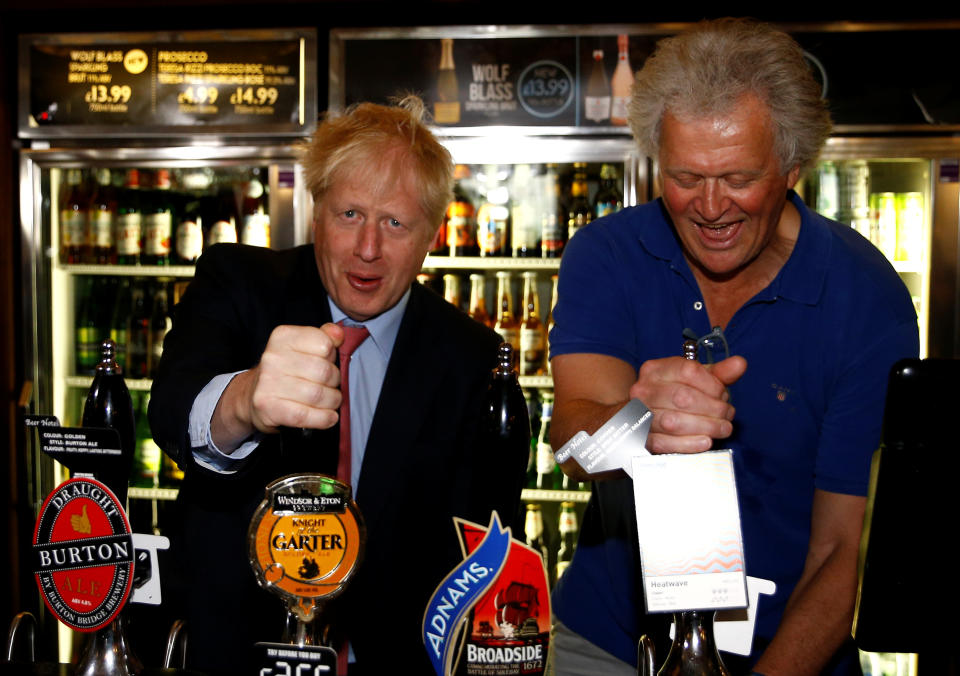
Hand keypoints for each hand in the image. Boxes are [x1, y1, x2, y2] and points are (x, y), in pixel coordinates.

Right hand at [212, 323, 344, 449]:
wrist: (254, 396)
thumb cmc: (286, 370)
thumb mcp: (303, 347)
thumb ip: (324, 337)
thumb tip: (338, 333)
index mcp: (283, 337)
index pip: (324, 344)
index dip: (333, 357)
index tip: (328, 363)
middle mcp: (272, 357)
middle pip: (324, 371)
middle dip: (335, 382)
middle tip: (331, 386)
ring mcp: (268, 382)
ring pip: (318, 395)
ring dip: (332, 402)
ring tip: (331, 402)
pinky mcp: (268, 407)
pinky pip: (305, 415)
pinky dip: (323, 418)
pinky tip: (329, 417)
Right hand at [629, 355, 746, 453]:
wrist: (642, 414)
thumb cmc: (672, 393)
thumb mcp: (694, 380)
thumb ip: (718, 373)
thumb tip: (739, 364)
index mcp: (656, 369)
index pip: (688, 371)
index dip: (712, 385)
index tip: (724, 394)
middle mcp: (643, 390)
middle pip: (682, 397)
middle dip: (713, 408)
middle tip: (727, 414)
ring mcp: (639, 415)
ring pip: (673, 422)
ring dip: (706, 427)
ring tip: (722, 428)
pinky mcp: (642, 438)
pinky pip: (665, 443)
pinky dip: (689, 443)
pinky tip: (706, 441)